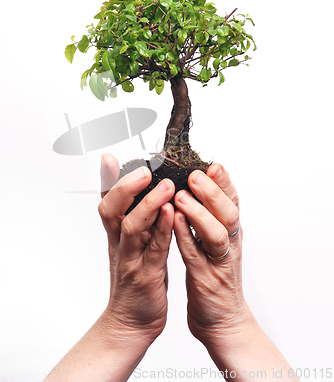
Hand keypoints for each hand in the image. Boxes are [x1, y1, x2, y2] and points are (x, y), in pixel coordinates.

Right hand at [98, 153, 174, 347]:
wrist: (131, 322)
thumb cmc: (136, 278)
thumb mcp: (130, 245)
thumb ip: (132, 217)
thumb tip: (137, 192)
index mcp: (116, 233)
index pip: (107, 201)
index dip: (107, 179)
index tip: (110, 157)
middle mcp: (119, 243)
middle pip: (111, 209)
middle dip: (124, 186)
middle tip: (143, 168)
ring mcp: (131, 259)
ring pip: (131, 227)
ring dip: (147, 204)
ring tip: (164, 184)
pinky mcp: (146, 275)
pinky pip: (154, 249)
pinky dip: (162, 229)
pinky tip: (171, 213)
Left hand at [173, 163, 254, 347]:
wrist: (223, 322)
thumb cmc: (214, 277)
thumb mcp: (216, 242)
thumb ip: (210, 217)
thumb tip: (201, 188)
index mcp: (230, 232)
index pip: (232, 201)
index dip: (224, 182)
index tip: (214, 164)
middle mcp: (229, 244)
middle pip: (229, 212)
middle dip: (214, 191)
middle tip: (198, 173)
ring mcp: (219, 263)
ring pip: (217, 234)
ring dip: (200, 213)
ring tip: (181, 195)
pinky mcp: (206, 281)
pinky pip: (196, 256)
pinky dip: (187, 238)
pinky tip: (174, 223)